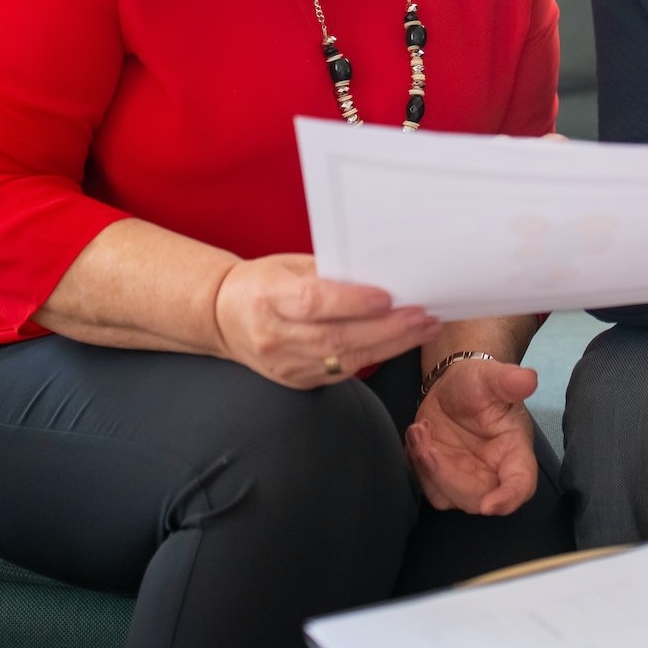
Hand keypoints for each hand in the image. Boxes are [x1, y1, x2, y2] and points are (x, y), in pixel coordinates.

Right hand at [213, 254, 440, 388]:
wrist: (223, 318)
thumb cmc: (262, 284)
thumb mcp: (287, 266)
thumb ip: (328, 274)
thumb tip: (379, 276)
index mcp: (267, 298)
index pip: (312, 303)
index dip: (351, 302)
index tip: (387, 297)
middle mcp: (274, 336)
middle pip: (336, 337)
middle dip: (387, 328)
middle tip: (423, 316)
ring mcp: (285, 364)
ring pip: (345, 359)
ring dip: (391, 345)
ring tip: (424, 329)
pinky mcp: (298, 381)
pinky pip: (342, 372)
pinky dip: (375, 356)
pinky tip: (400, 343)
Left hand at [407, 359, 538, 514]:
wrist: (453, 387)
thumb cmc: (479, 383)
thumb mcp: (492, 377)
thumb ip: (509, 380)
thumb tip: (527, 379)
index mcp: (515, 451)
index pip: (521, 483)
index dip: (509, 498)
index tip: (491, 506)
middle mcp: (495, 472)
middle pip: (477, 498)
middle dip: (447, 476)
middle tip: (427, 445)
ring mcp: (468, 479)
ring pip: (449, 497)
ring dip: (427, 469)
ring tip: (420, 429)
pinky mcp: (444, 480)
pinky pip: (429, 487)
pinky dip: (417, 465)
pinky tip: (417, 435)